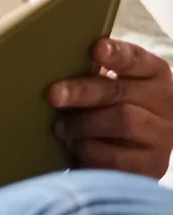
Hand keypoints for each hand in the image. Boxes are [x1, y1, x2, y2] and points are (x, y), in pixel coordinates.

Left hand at [48, 39, 172, 178]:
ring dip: (82, 124)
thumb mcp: (113, 89)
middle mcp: (165, 104)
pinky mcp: (150, 166)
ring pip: (120, 122)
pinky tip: (75, 148)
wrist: (137, 156)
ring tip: (61, 128)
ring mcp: (161, 137)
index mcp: (154, 76)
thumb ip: (96, 75)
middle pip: (121, 92)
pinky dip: (88, 151)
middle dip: (83, 92)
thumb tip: (57, 63)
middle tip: (53, 94)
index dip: (116, 54)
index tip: (95, 49)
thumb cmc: (115, 112)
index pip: (137, 60)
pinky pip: (114, 157)